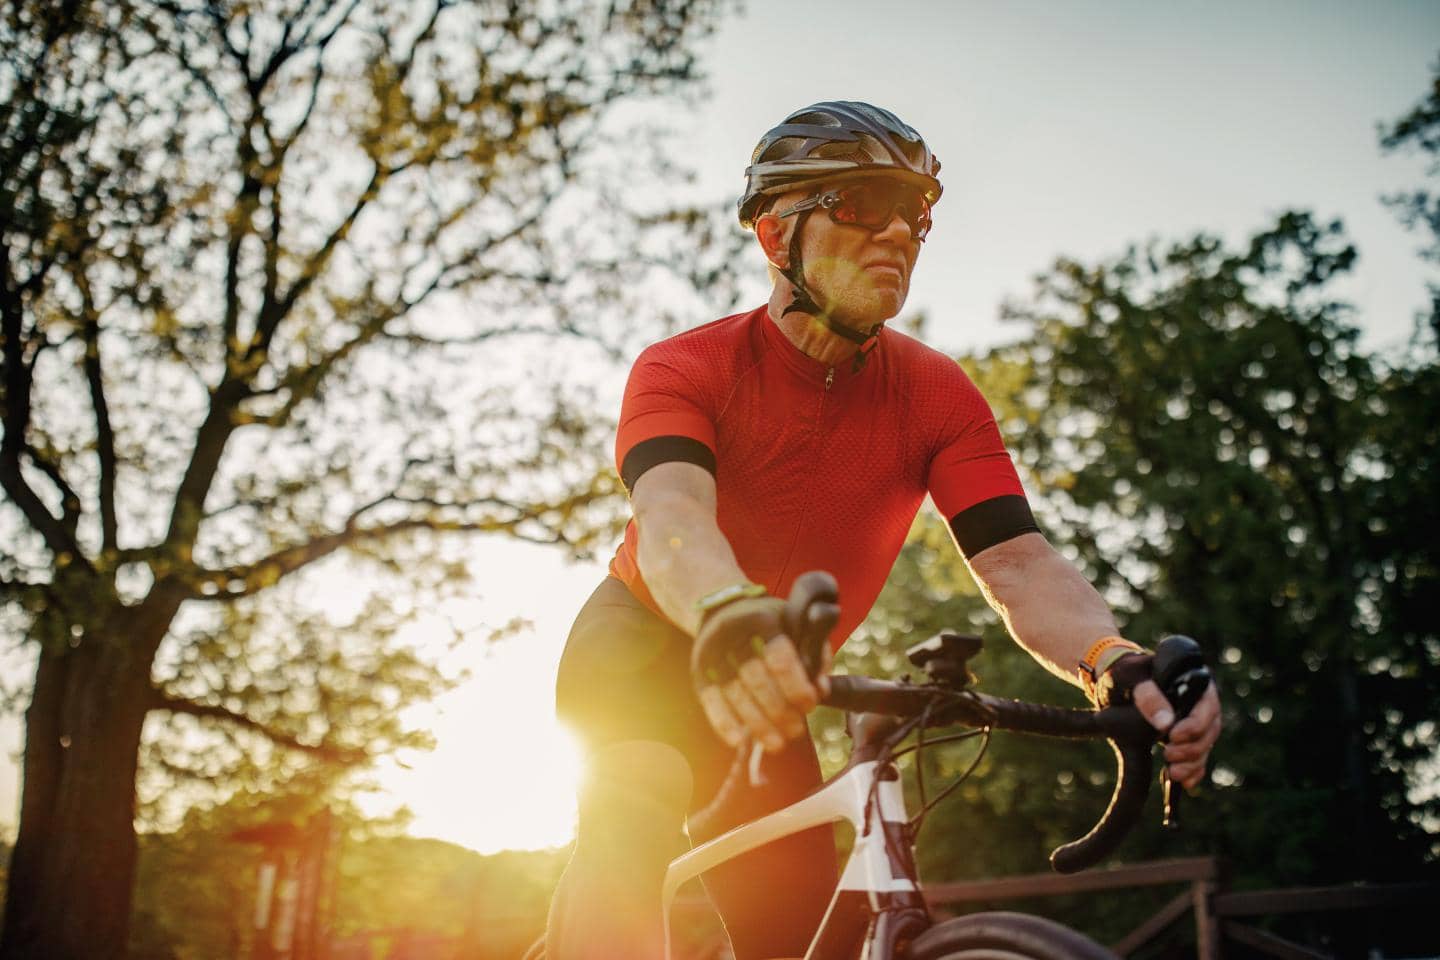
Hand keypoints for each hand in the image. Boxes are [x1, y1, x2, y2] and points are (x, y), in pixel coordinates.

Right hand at [691, 596, 830, 752]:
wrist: (721, 611)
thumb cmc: (770, 624)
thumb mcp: (796, 625)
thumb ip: (814, 654)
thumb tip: (820, 689)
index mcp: (761, 619)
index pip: (779, 657)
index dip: (796, 686)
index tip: (810, 705)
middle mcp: (731, 634)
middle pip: (756, 679)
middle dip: (779, 710)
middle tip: (796, 730)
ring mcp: (711, 654)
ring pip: (735, 694)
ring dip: (757, 724)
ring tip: (777, 743)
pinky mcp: (699, 672)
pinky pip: (710, 701)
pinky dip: (723, 723)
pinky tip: (739, 742)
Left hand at [1100, 653, 1222, 790]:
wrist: (1117, 685)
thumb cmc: (1125, 674)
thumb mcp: (1130, 677)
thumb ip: (1147, 695)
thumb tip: (1166, 723)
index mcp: (1193, 682)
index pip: (1206, 706)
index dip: (1194, 725)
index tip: (1173, 736)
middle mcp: (1201, 703)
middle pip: (1209, 730)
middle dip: (1192, 748)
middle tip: (1169, 756)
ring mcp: (1196, 722)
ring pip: (1205, 746)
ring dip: (1192, 763)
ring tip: (1174, 773)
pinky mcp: (1188, 739)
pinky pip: (1198, 758)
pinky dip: (1193, 771)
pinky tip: (1185, 782)